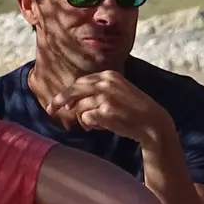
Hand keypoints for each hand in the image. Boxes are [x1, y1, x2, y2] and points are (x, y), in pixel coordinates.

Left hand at [50, 71, 171, 142]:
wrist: (152, 122)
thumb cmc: (134, 110)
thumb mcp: (118, 91)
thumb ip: (98, 91)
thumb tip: (72, 101)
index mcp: (108, 75)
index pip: (80, 82)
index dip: (69, 92)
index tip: (61, 101)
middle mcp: (105, 83)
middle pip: (73, 90)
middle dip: (60, 100)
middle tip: (51, 109)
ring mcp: (104, 96)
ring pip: (79, 108)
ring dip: (82, 119)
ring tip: (94, 125)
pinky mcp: (105, 111)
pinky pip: (86, 118)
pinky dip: (90, 125)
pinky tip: (101, 128)